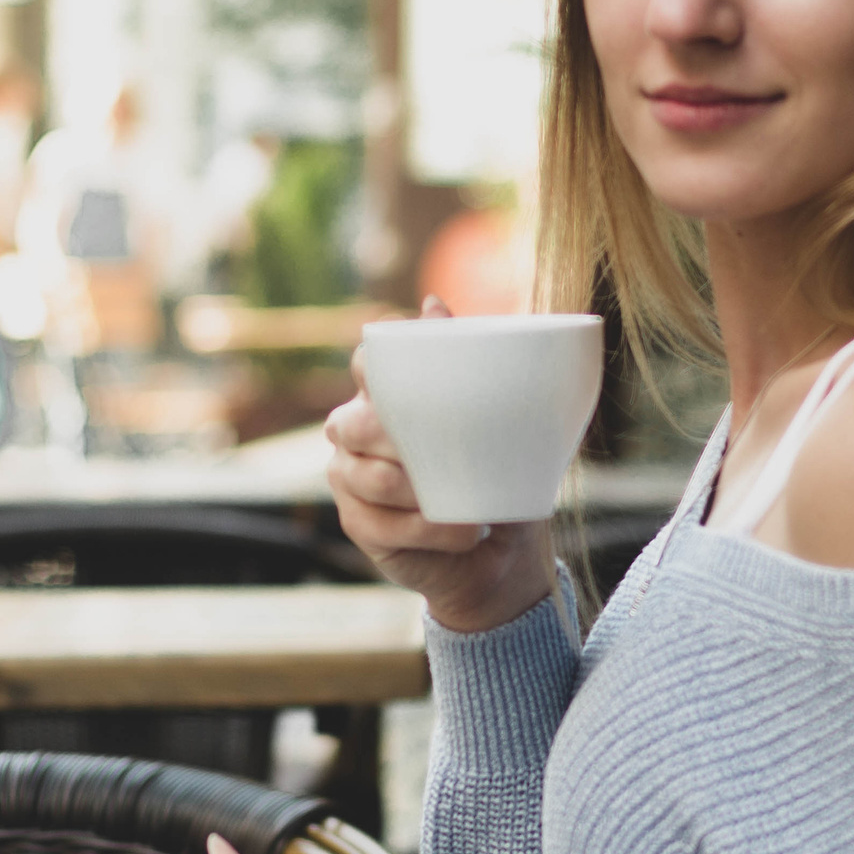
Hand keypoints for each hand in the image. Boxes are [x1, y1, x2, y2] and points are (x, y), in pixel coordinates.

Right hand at [325, 297, 557, 631]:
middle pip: (349, 421)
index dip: (373, 365)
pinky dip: (427, 529)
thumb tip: (431, 302)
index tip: (405, 375)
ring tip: (472, 510)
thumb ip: (469, 365)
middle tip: (443, 452)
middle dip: (391, 436)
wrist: (503, 551)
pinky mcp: (359, 524)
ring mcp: (351, 479)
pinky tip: (462, 533)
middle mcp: (357, 433)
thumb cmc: (498, 475)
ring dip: (418, 492)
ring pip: (364, 476)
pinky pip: (379, 523)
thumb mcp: (499, 420)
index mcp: (389, 397)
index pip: (365, 365)